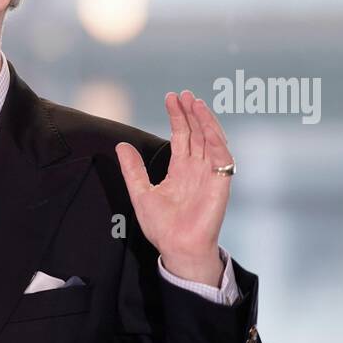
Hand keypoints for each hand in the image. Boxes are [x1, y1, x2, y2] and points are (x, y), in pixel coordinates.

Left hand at [115, 90, 232, 287]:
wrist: (177, 247)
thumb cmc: (162, 227)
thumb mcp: (140, 193)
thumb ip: (132, 170)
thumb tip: (120, 146)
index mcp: (181, 169)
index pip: (182, 136)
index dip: (177, 116)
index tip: (171, 98)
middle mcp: (197, 168)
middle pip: (197, 133)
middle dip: (191, 113)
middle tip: (183, 94)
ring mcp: (210, 174)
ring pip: (211, 140)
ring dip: (205, 121)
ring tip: (195, 103)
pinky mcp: (220, 183)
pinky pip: (221, 156)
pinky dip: (216, 140)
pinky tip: (207, 127)